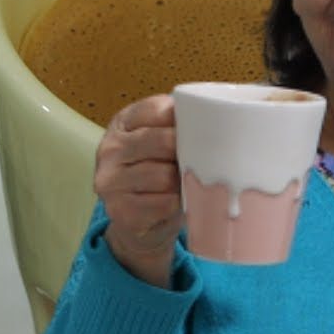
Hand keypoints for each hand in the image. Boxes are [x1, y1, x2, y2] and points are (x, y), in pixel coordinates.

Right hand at [94, 94, 182, 287]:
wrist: (136, 223)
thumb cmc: (158, 175)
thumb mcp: (161, 143)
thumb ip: (178, 126)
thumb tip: (223, 121)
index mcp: (122, 123)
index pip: (158, 110)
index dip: (184, 121)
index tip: (199, 131)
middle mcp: (110, 148)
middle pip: (163, 141)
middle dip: (187, 154)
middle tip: (198, 164)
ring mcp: (110, 180)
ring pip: (165, 176)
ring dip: (182, 183)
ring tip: (184, 186)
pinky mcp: (120, 210)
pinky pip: (164, 203)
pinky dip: (176, 206)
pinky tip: (174, 204)